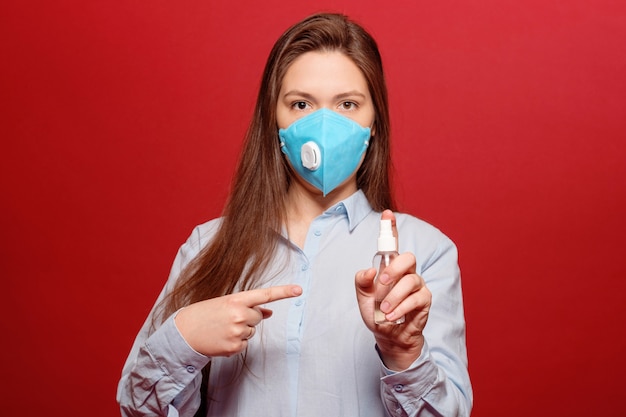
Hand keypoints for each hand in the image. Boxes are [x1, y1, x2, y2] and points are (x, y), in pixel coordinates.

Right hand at [175, 285, 301, 356]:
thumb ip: (249, 306)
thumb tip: (269, 312)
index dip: (284, 292)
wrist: (184, 332)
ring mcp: (237, 332)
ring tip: (222, 328)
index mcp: (236, 299)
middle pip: (259, 317)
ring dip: (241, 330)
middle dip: (248, 317)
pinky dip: (236, 342)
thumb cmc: (206, 314)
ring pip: (252, 331)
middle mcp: (239, 314)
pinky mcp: (235, 347)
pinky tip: (222, 339)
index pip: (265, 295)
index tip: (299, 290)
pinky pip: (245, 344)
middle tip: (228, 318)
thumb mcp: (226, 304)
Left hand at [355, 210, 431, 370]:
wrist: (389, 337)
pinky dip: (401, 307)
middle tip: (381, 283)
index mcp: (390, 268)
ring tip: (384, 310)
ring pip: (411, 280)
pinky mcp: (425, 300)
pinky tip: (392, 316)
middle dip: (394, 268)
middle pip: (408, 257)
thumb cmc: (377, 313)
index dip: (391, 227)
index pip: (393, 244)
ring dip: (394, 296)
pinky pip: (416, 298)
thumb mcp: (363, 298)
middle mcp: (406, 273)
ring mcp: (417, 285)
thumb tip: (370, 269)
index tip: (387, 214)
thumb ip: (362, 282)